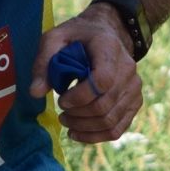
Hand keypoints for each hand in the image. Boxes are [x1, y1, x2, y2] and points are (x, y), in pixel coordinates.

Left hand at [32, 7, 143, 144]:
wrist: (106, 34)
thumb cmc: (77, 36)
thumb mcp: (55, 38)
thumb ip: (43, 63)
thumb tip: (35, 93)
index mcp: (109, 48)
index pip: (102, 81)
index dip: (79, 96)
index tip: (61, 99)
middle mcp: (128, 69)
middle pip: (104, 105)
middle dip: (78, 116)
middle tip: (61, 114)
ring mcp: (134, 87)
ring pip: (111, 120)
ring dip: (85, 128)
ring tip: (67, 122)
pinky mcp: (135, 101)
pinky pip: (119, 128)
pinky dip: (97, 136)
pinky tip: (78, 133)